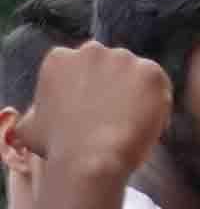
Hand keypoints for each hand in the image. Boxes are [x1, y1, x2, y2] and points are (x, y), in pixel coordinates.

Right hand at [7, 38, 165, 191]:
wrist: (91, 158)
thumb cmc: (57, 147)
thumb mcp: (30, 127)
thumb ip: (34, 114)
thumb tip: (33, 118)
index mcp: (59, 58)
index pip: (83, 67)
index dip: (91, 89)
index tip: (95, 108)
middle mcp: (91, 51)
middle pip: (111, 66)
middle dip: (114, 86)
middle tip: (116, 115)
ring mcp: (122, 58)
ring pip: (136, 74)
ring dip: (137, 93)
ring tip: (132, 122)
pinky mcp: (150, 71)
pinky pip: (159, 84)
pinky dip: (158, 101)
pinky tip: (147, 121)